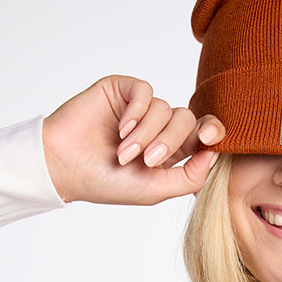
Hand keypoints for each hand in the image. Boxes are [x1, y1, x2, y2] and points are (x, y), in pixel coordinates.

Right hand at [42, 75, 224, 203]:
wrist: (65, 167)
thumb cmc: (107, 183)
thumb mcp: (156, 189)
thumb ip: (191, 177)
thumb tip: (216, 154)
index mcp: (171, 151)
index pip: (203, 134)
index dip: (212, 132)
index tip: (208, 138)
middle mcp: (159, 127)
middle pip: (186, 120)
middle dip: (170, 141)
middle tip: (147, 160)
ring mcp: (141, 108)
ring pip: (166, 108)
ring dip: (146, 133)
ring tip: (124, 152)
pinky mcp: (123, 91)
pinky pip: (146, 91)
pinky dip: (137, 112)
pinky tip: (121, 129)